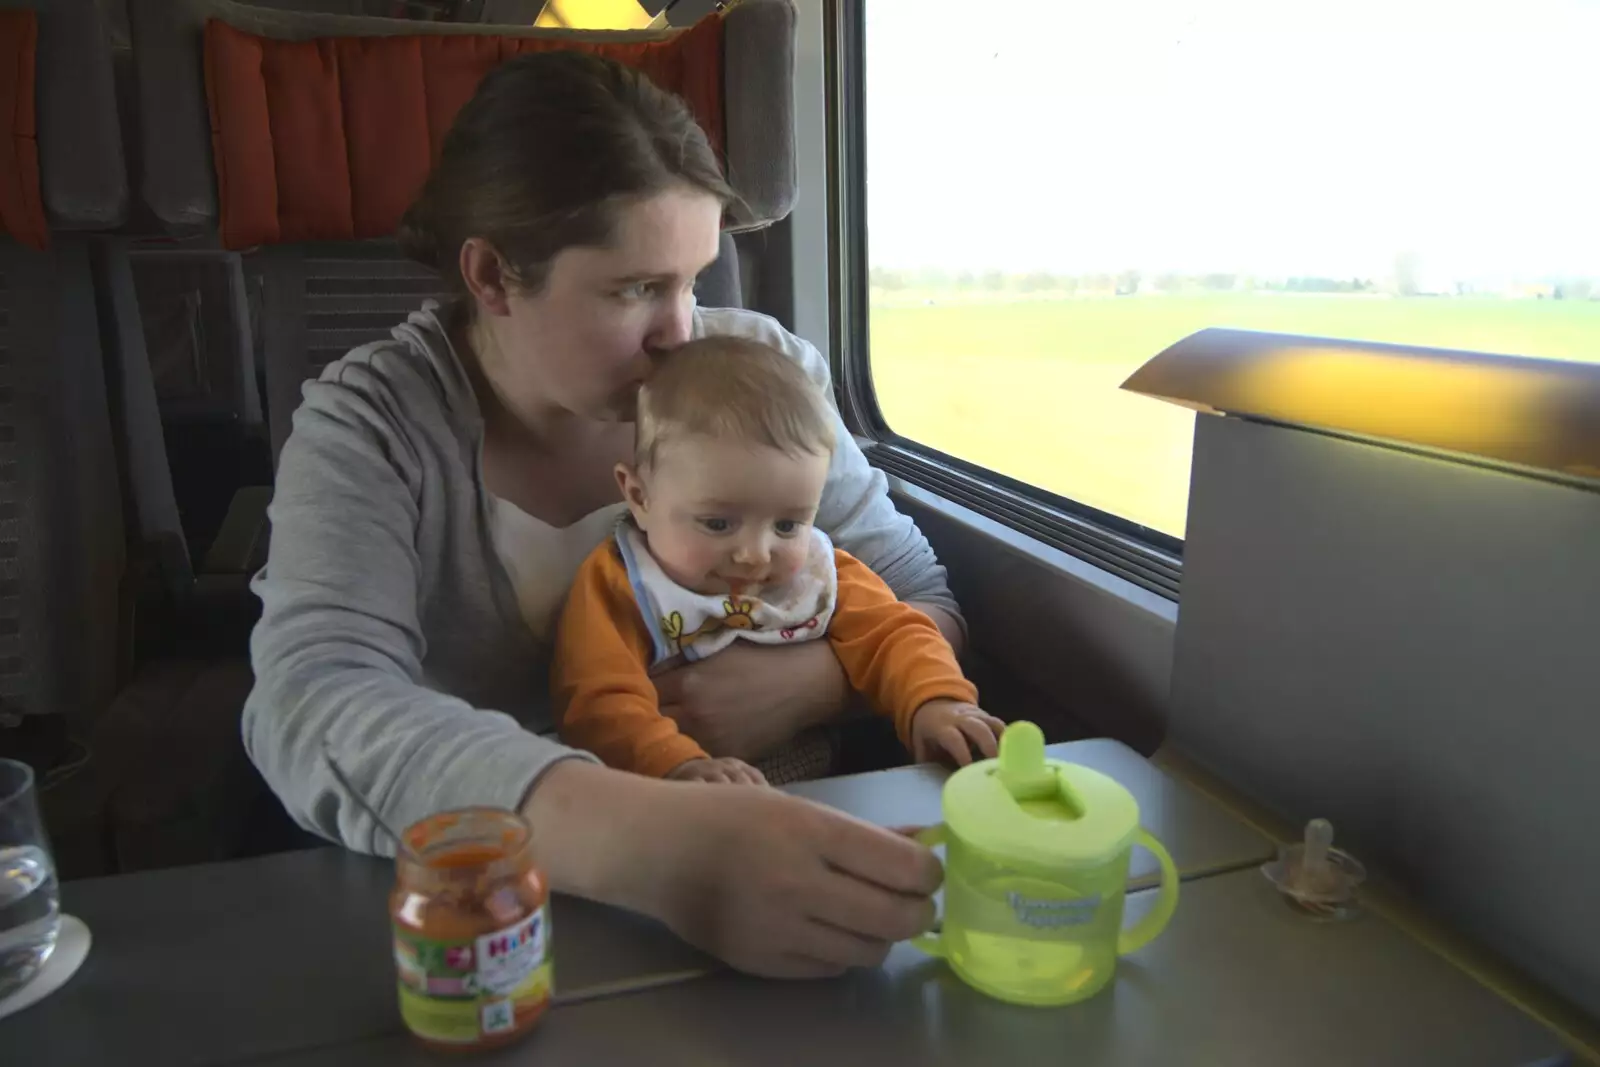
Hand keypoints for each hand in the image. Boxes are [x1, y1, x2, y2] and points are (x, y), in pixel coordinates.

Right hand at [522, 761, 941, 978]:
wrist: (658, 849)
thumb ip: (865, 832)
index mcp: (811, 832)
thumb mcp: (798, 807)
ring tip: (870, 915)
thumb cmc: (732, 817)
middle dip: (920, 912)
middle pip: (896, 917)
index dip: (930, 873)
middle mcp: (799, 882)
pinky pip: (832, 968)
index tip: (927, 871)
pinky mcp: (763, 963)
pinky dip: (845, 952)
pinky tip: (830, 929)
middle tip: (916, 903)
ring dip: (883, 935)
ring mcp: (779, 929)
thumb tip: (924, 841)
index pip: (904, 866)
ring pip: (870, 950)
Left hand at [652, 642, 848, 761]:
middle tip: (635, 713)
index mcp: (689, 682)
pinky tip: (688, 745)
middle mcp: (696, 714)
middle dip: (641, 717)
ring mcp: (713, 739)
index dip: (633, 690)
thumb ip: (682, 660)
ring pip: (671, 745)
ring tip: (657, 732)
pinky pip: (699, 757)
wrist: (804, 683)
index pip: (642, 690)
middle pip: (650, 722)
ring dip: (663, 738)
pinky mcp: (730, 756)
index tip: (628, 689)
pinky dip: (690, 751)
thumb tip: (649, 667)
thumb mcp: (717, 648)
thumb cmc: (762, 658)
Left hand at [910, 700, 1004, 766]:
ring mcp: (976, 715)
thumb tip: (938, 786)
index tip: (970, 771)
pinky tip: (1012, 755)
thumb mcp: (921, 746)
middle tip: (997, 768)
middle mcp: (960, 718)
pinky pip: (1000, 726)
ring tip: (1009, 763)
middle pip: (979, 728)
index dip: (963, 754)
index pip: (954, 738)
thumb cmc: (928, 732)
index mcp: (942, 727)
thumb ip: (929, 763)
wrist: (934, 704)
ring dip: (1003, 743)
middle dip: (989, 747)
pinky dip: (1008, 739)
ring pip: (993, 724)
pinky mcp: (987, 716)